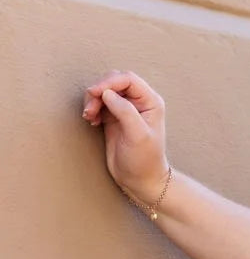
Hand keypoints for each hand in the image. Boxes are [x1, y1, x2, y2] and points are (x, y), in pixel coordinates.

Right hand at [82, 69, 169, 201]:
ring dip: (92, 100)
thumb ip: (125, 111)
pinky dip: (92, 107)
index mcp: (150, 101)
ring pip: (104, 91)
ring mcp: (125, 109)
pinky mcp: (114, 118)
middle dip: (98, 91)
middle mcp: (139, 102)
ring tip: (89, 116)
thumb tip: (107, 93)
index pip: (128, 79)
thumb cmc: (144, 160)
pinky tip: (91, 120)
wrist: (140, 180)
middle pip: (114, 81)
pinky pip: (99, 103)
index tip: (94, 93)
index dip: (109, 82)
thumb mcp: (138, 135)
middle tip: (90, 109)